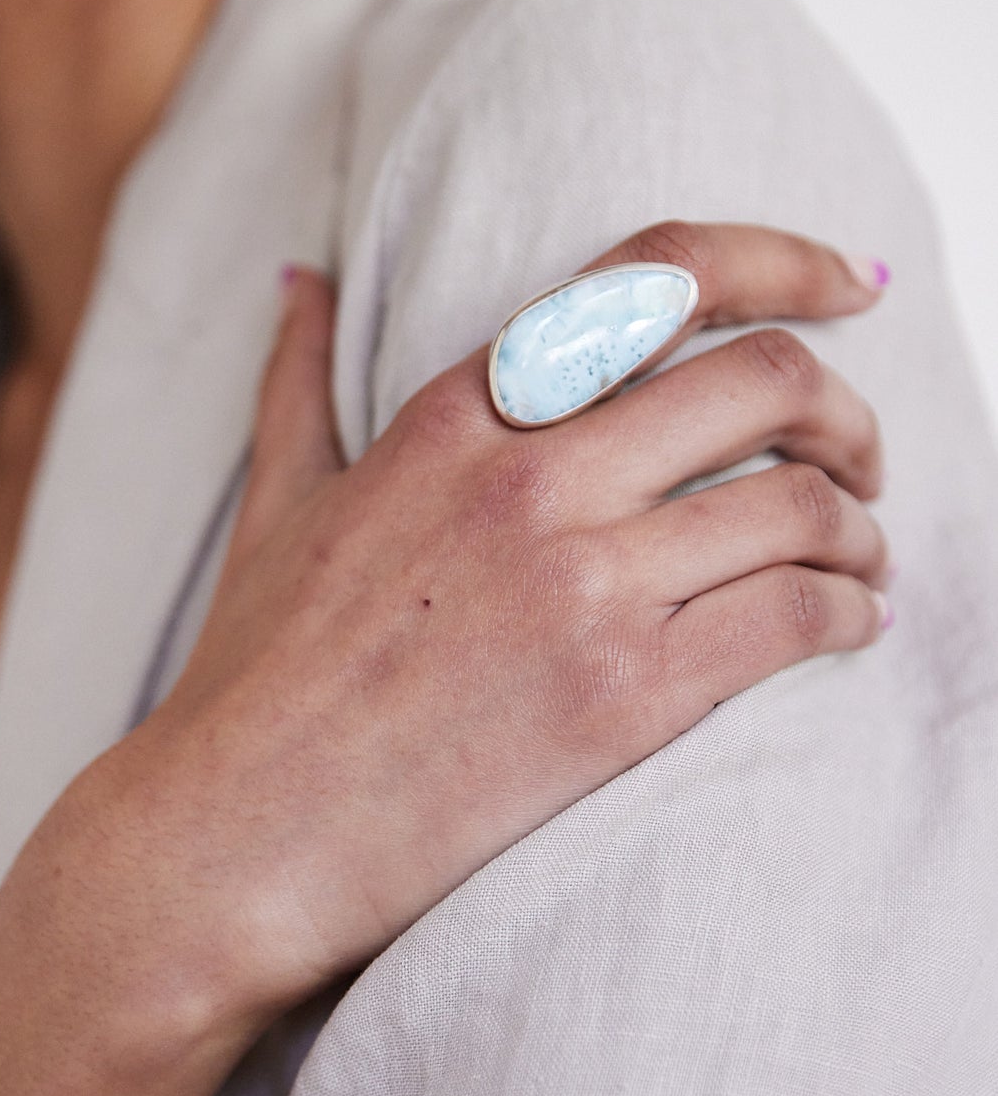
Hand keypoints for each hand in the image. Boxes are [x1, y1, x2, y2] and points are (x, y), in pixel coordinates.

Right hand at [87, 221, 889, 1022]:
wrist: (237, 835)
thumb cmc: (256, 676)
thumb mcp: (277, 502)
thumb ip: (301, 379)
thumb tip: (299, 280)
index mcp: (458, 411)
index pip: (661, 276)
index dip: (785, 260)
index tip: (849, 286)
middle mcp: (530, 476)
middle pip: (768, 377)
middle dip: (845, 411)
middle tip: (858, 457)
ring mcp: (581, 584)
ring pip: (801, 505)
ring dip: (858, 529)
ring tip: (857, 561)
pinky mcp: (622, 696)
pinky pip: (794, 618)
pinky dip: (848, 615)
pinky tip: (846, 628)